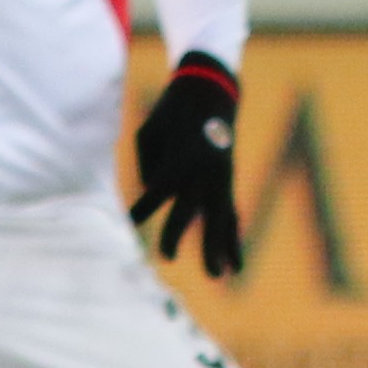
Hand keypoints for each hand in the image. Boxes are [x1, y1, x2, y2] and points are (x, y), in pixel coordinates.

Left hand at [130, 55, 245, 277]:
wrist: (211, 91)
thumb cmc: (172, 111)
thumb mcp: (150, 131)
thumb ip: (148, 165)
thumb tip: (153, 193)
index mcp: (182, 154)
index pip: (160, 188)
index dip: (145, 205)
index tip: (131, 219)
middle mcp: (204, 169)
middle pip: (191, 207)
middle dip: (178, 231)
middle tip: (167, 257)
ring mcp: (220, 176)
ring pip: (220, 218)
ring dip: (217, 247)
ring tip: (216, 275)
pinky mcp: (228, 181)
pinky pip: (231, 215)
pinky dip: (232, 240)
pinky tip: (235, 266)